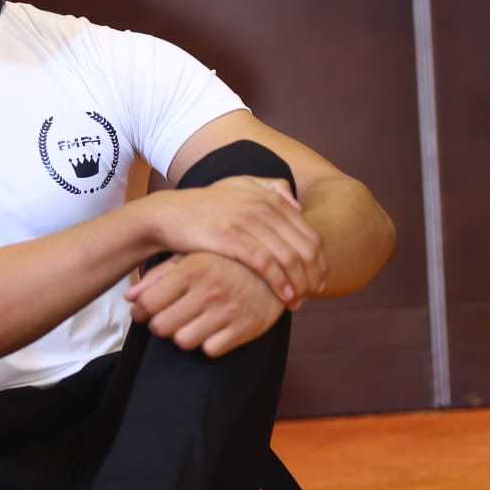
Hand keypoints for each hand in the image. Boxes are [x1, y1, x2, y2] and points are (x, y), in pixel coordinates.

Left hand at [124, 251, 285, 357]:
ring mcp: (227, 311)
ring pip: (183, 341)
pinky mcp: (245, 329)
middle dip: (160, 325)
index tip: (145, 311)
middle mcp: (209, 290)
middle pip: (162, 326)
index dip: (142, 311)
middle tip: (167, 318)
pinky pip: (210, 350)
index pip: (149, 303)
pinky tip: (211, 329)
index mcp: (192, 268)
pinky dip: (207, 343)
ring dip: (182, 335)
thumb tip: (130, 297)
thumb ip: (158, 276)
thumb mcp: (190, 257)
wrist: (276, 266)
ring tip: (188, 323)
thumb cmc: (224, 260)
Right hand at [149, 177, 326, 306]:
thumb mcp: (238, 188)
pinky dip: (281, 284)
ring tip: (300, 301)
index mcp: (270, 198)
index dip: (321, 260)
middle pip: (306, 247)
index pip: (311, 233)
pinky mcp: (232, 239)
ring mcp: (248, 222)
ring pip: (290, 258)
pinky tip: (286, 298)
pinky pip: (267, 265)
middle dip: (314, 275)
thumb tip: (297, 205)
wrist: (168, 214)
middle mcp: (264, 207)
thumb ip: (270, 189)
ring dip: (300, 284)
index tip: (319, 279)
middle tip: (314, 293)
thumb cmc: (204, 207)